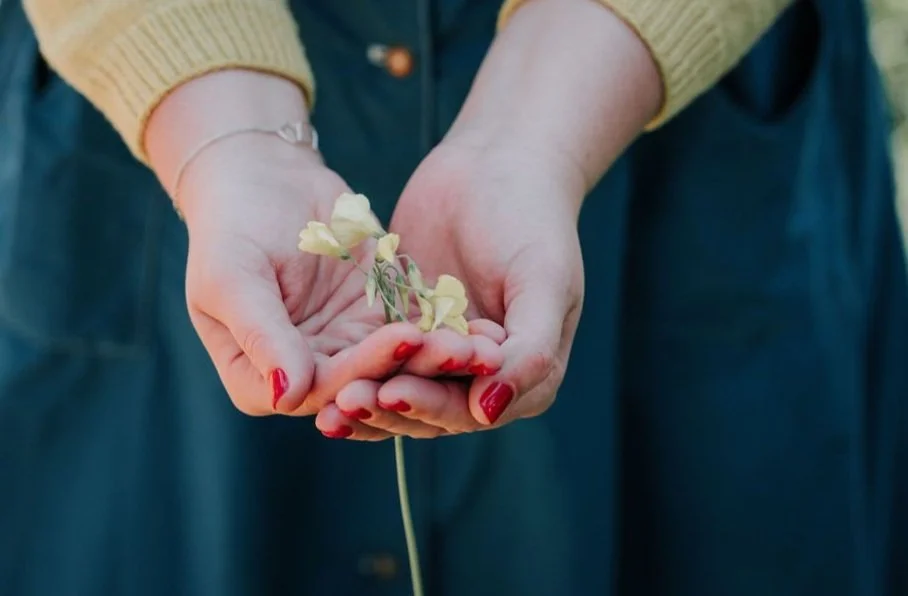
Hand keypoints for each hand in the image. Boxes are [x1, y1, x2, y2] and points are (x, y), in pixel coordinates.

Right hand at [146, 71, 503, 417]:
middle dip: (417, 369)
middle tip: (464, 353)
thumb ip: (260, 335)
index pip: (318, 390)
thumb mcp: (232, 277)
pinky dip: (449, 329)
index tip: (401, 341)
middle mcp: (310, 374)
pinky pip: (418, 329)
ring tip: (485, 345)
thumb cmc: (232, 225)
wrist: (265, 177)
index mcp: (262, 380)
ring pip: (401, 363)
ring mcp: (348, 349)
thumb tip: (289, 396)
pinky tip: (485, 326)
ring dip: (442, 356)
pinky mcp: (380, 321)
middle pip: (368, 383)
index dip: (361, 372)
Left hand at [313, 136, 584, 437]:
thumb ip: (531, 349)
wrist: (496, 162)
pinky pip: (377, 355)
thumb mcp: (545, 281)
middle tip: (345, 399)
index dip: (432, 406)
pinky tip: (319, 370)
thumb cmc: (531, 218)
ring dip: (366, 396)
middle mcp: (485, 377)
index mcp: (526, 377)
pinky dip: (353, 366)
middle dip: (389, 406)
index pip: (473, 409)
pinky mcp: (408, 329)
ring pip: (400, 388)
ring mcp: (443, 355)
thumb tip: (490, 410)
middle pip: (431, 409)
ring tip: (325, 400)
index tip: (391, 391)